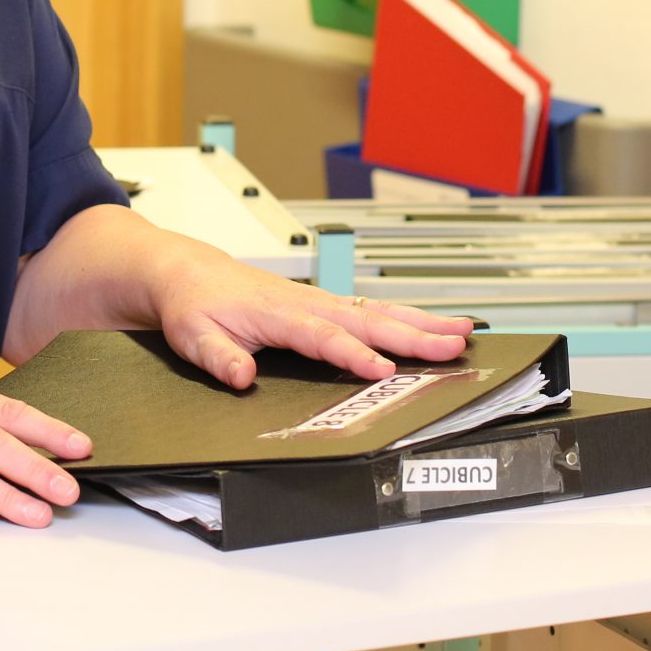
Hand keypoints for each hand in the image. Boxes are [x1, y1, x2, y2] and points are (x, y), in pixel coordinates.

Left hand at [154, 255, 473, 388]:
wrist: (189, 273)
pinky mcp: (325, 304)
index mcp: (278, 314)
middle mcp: (306, 303)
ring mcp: (319, 301)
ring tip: (462, 332)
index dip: (354, 354)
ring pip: (378, 312)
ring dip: (420, 323)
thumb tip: (242, 376)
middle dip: (412, 335)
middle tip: (453, 346)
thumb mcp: (194, 336)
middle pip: (367, 321)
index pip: (323, 337)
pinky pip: (372, 311)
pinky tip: (433, 326)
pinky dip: (406, 317)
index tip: (383, 370)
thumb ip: (219, 358)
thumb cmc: (194, 305)